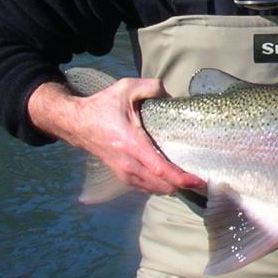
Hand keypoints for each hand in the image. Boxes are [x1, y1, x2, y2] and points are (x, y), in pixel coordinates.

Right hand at [28, 77, 205, 195]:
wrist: (76, 123)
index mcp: (131, 144)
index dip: (181, 178)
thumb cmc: (102, 106)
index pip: (160, 169)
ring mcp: (123, 173)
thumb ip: (151, 87)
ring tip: (189, 180)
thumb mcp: (126, 88)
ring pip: (154, 189)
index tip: (199, 180)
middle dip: (182, 185)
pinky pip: (145, 188)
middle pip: (161, 186)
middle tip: (201, 179)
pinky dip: (159, 186)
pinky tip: (170, 179)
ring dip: (171, 187)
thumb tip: (170, 94)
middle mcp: (128, 164)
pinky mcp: (121, 176)